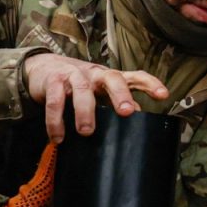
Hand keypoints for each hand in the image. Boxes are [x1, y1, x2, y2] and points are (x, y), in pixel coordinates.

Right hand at [22, 53, 167, 143]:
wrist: (43, 69)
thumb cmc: (79, 84)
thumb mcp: (100, 92)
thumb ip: (117, 103)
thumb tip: (139, 118)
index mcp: (110, 78)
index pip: (134, 77)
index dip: (150, 83)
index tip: (163, 95)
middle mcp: (95, 74)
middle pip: (112, 78)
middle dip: (120, 94)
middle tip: (126, 112)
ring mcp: (73, 75)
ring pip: (82, 89)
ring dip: (85, 111)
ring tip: (86, 132)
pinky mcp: (53, 82)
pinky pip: (55, 101)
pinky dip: (56, 121)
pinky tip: (58, 137)